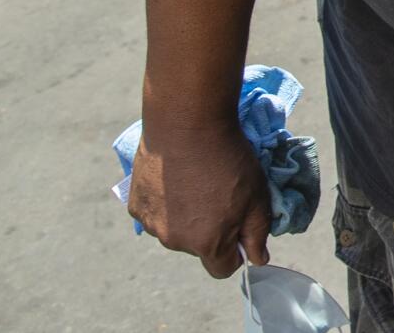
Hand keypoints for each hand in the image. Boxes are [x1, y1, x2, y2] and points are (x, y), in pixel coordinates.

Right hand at [127, 116, 271, 277]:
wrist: (186, 124)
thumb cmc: (228, 159)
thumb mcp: (257, 196)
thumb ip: (257, 234)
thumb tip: (256, 260)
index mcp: (207, 243)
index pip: (222, 269)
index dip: (235, 252)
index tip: (239, 230)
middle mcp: (175, 240)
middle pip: (199, 248)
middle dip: (212, 230)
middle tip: (220, 194)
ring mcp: (151, 224)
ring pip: (175, 230)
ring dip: (186, 216)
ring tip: (197, 182)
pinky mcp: (136, 205)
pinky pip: (156, 214)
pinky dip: (166, 202)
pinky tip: (175, 177)